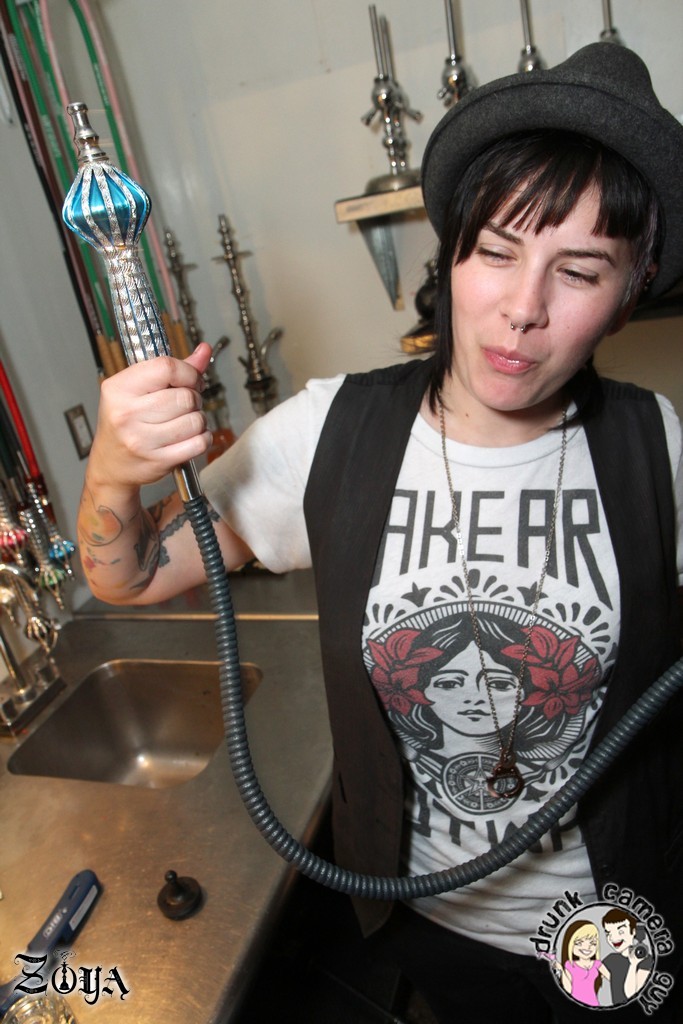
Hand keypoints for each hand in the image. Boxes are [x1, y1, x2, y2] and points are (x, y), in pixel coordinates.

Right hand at [89, 342, 213, 489]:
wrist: (111, 464)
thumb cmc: (124, 423)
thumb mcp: (138, 390)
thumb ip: (174, 369)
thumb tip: (204, 351)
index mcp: (119, 389)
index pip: (166, 368)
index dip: (188, 373)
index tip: (191, 379)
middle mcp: (127, 414)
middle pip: (185, 396)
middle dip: (194, 398)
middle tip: (185, 404)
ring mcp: (142, 440)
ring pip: (195, 420)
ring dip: (199, 420)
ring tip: (185, 421)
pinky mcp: (158, 461)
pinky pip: (199, 443)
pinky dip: (203, 438)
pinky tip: (191, 436)